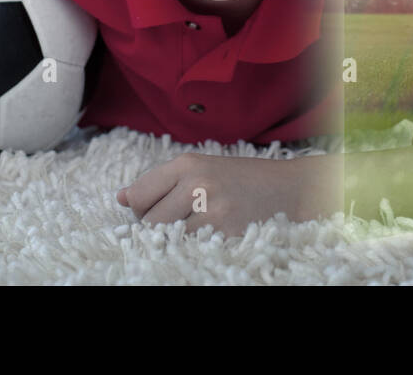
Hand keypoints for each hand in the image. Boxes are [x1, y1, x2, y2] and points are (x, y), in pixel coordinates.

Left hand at [116, 153, 317, 236]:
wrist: (291, 189)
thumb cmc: (242, 180)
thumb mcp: (202, 168)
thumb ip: (161, 182)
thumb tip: (120, 198)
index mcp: (187, 163)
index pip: (138, 195)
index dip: (139, 211)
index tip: (152, 213)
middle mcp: (197, 183)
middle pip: (149, 222)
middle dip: (155, 230)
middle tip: (177, 225)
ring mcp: (213, 209)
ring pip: (169, 239)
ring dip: (175, 241)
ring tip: (195, 230)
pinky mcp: (227, 233)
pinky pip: (193, 249)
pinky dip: (195, 249)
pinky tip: (210, 238)